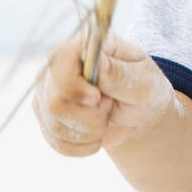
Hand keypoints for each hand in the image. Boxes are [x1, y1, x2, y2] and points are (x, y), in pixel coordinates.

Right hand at [32, 26, 174, 155]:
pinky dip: (82, 146)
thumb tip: (99, 63)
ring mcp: (48, 90)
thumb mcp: (145, 82)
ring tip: (106, 118)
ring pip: (56, 125)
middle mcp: (58, 65)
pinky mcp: (46, 115)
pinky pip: (57, 142)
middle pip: (55, 102)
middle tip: (109, 108)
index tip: (97, 98)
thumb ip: (122, 74)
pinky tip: (96, 135)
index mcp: (84, 45)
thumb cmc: (144, 89)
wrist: (139, 113)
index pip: (59, 62)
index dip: (74, 87)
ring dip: (90, 132)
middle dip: (90, 118)